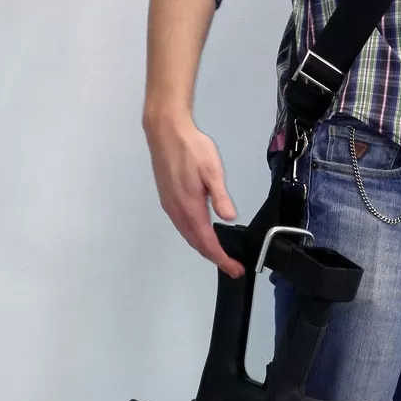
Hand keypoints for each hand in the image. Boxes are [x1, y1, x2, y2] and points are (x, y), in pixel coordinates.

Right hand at [144, 110, 244, 277]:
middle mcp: (177, 211)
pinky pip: (182, 226)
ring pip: (188, 235)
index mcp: (190, 207)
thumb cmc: (191, 148)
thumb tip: (228, 218)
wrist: (166, 132)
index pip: (207, 241)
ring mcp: (170, 205)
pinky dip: (195, 236)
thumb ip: (220, 196)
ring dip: (204, 248)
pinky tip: (202, 233)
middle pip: (196, 243)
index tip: (234, 268)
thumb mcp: (212, 171)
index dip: (221, 258)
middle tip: (232, 266)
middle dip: (214, 257)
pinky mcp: (168, 199)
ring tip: (220, 254)